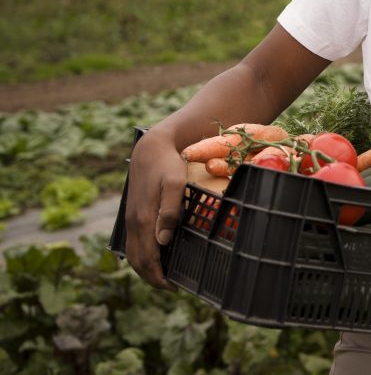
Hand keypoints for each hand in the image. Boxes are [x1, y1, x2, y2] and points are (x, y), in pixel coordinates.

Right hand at [124, 131, 186, 289]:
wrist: (151, 148)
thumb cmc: (168, 165)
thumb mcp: (174, 184)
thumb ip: (170, 211)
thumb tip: (163, 241)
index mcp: (144, 220)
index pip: (148, 258)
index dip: (159, 277)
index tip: (174, 288)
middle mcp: (134, 222)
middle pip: (137, 261)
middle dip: (152, 278)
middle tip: (171, 287)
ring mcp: (131, 218)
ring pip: (132, 253)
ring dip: (145, 268)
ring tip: (164, 276)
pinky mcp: (133, 212)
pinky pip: (133, 242)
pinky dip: (141, 255)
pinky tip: (155, 255)